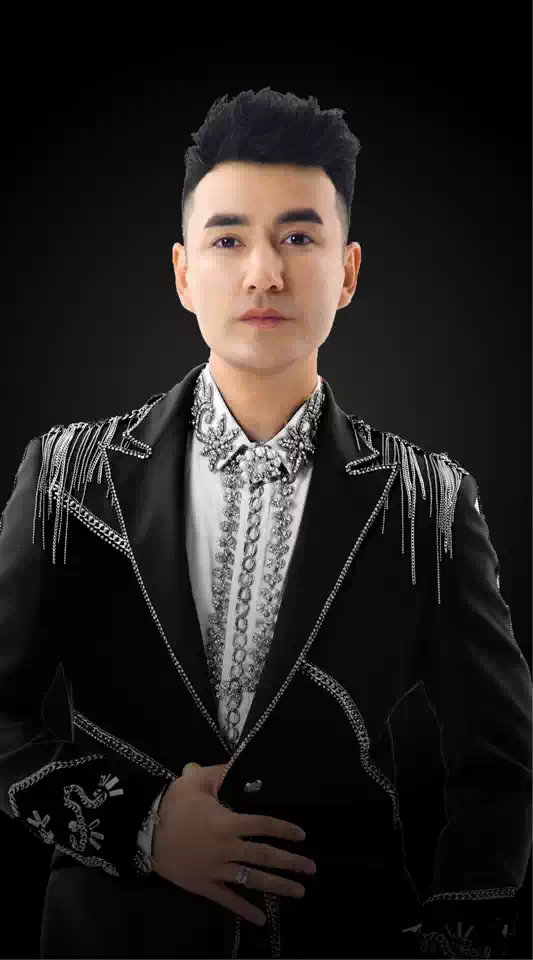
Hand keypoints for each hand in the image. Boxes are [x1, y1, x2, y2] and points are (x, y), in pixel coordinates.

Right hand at [151, 761, 316, 927]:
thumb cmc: (173, 804)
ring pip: (252, 879)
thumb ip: (222, 773)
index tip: (301, 835)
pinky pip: (227, 899)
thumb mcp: (196, 780)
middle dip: (290, 862)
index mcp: (227, 822)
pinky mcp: (204, 885)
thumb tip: (242, 763)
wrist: (144, 831)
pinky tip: (260, 920)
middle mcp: (226, 848)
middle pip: (263, 855)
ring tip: (299, 892)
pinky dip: (244, 910)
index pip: (263, 825)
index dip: (284, 829)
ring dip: (277, 886)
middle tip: (311, 868)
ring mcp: (216, 869)